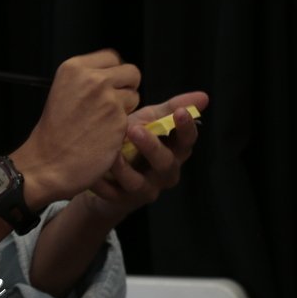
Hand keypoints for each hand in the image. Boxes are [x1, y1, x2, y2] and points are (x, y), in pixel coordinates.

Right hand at [15, 49, 141, 203]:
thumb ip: (87, 79)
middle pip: (131, 72)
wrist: (48, 162)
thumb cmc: (54, 131)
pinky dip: (124, 127)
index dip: (113, 74)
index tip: (105, 88)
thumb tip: (114, 76)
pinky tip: (106, 135)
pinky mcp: (119, 119)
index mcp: (74, 68)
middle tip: (109, 105)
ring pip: (135, 95)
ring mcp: (107, 98)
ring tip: (103, 122)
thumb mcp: (63, 90)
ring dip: (126, 108)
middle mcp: (92, 78)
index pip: (112, 57)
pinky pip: (134, 117)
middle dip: (125, 88)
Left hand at [84, 91, 209, 218]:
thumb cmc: (132, 142)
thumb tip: (204, 96)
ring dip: (123, 167)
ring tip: (110, 153)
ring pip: (137, 182)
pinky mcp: (122, 201)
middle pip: (164, 163)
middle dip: (151, 147)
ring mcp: (144, 189)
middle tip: (135, 129)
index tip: (180, 112)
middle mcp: (164, 173)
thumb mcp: (148, 122)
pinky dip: (100, 183)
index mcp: (174, 151)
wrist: (107, 173)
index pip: (186, 141)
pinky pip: (111, 193)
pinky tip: (91, 174)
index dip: (186, 128)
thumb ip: (169, 109)